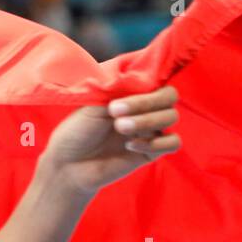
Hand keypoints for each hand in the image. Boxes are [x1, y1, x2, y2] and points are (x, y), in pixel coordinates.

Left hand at [41, 85, 181, 196]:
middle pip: (169, 96)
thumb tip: (141, 77)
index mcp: (133, 93)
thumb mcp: (94, 104)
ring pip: (171, 117)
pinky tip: (130, 146)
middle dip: (146, 103)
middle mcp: (145, 109)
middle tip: (115, 113)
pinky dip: (156, 143)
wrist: (68, 164)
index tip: (116, 101)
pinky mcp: (151, 152)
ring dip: (147, 120)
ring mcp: (150, 130)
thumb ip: (118, 89)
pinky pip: (173, 143)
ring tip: (119, 128)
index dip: (143, 88)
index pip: (157, 80)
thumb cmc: (77, 130)